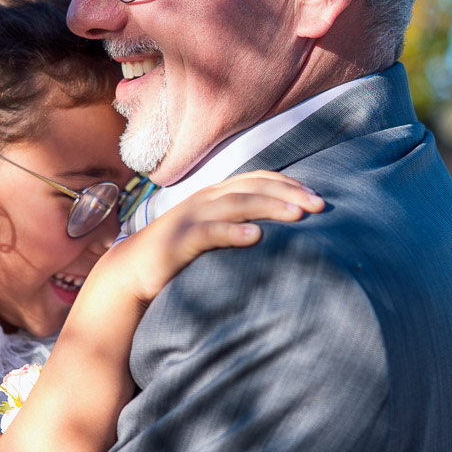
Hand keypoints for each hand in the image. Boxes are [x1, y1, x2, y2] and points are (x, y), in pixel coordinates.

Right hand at [107, 170, 324, 302]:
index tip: (316, 196)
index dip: (288, 183)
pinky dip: (233, 232)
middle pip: (252, 187)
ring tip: (298, 216)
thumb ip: (238, 226)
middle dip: (288, 193)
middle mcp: (204, 200)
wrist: (131, 272)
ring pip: (235, 204)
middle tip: (320, 205)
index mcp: (215, 195)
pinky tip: (256, 237)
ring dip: (269, 207)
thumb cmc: (178, 257)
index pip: (257, 179)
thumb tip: (277, 233)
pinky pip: (208, 232)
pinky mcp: (178, 241)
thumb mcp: (212, 234)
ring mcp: (190, 218)